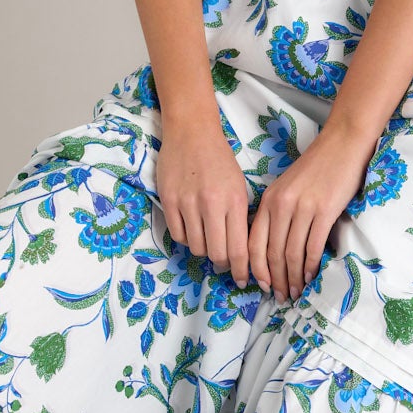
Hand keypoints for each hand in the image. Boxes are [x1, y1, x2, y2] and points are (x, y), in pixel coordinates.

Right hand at [156, 111, 255, 286]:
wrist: (192, 132)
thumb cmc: (220, 160)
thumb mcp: (240, 187)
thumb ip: (240, 217)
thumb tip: (241, 251)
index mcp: (234, 201)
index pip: (239, 248)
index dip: (242, 270)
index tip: (244, 280)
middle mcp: (211, 204)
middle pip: (216, 254)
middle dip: (223, 264)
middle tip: (225, 263)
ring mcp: (187, 203)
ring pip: (196, 247)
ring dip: (204, 249)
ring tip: (208, 239)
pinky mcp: (168, 201)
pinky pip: (178, 235)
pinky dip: (187, 238)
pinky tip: (193, 229)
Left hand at [248, 117, 376, 302]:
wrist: (341, 145)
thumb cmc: (316, 168)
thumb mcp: (286, 188)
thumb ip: (277, 213)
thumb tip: (274, 248)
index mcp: (268, 201)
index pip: (254, 243)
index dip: (257, 269)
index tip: (262, 285)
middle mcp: (281, 206)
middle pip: (272, 253)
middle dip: (276, 280)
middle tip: (280, 297)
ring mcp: (302, 208)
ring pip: (291, 253)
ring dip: (293, 277)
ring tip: (296, 292)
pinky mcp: (324, 211)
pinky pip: (312, 246)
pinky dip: (310, 266)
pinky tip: (310, 276)